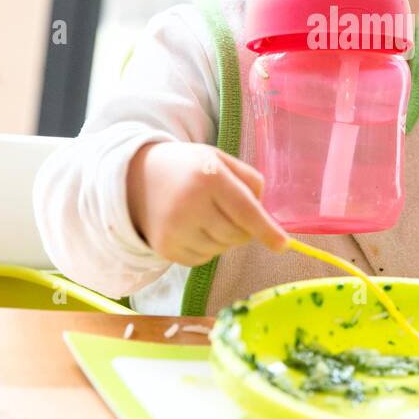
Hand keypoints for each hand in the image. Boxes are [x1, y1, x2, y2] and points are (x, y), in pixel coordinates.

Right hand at [127, 141, 287, 265]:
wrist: (135, 179)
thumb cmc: (188, 168)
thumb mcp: (220, 159)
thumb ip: (250, 181)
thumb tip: (267, 217)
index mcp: (209, 177)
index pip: (245, 211)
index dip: (267, 230)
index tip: (283, 246)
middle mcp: (191, 205)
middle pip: (238, 234)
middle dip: (242, 227)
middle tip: (225, 209)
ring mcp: (176, 230)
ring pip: (222, 249)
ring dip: (223, 237)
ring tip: (204, 215)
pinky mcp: (166, 249)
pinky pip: (204, 259)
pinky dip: (206, 247)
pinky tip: (191, 227)